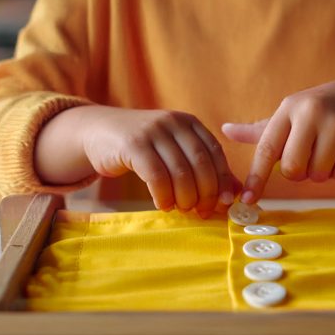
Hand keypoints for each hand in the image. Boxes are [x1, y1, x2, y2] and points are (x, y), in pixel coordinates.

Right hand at [38, 106, 238, 217]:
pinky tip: (163, 205)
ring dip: (184, 197)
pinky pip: (156, 176)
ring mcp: (152, 131)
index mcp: (189, 122)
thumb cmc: (143, 147)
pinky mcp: (133, 144)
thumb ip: (203, 168)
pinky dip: (163, 195)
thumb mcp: (174, 152)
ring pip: (179, 171)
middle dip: (205, 192)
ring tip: (182, 209)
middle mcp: (173, 122)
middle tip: (202, 211)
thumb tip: (235, 194)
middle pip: (200, 163)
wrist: (99, 131)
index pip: (215, 152)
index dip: (222, 179)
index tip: (223, 202)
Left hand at [223, 78, 334, 203]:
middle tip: (308, 155)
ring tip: (329, 148)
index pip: (267, 148)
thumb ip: (259, 130)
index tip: (246, 200)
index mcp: (288, 109)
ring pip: (317, 176)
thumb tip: (225, 130)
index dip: (256, 177)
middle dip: (298, 172)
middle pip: (292, 169)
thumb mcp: (290, 114)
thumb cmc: (319, 110)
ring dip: (321, 172)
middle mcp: (312, 113)